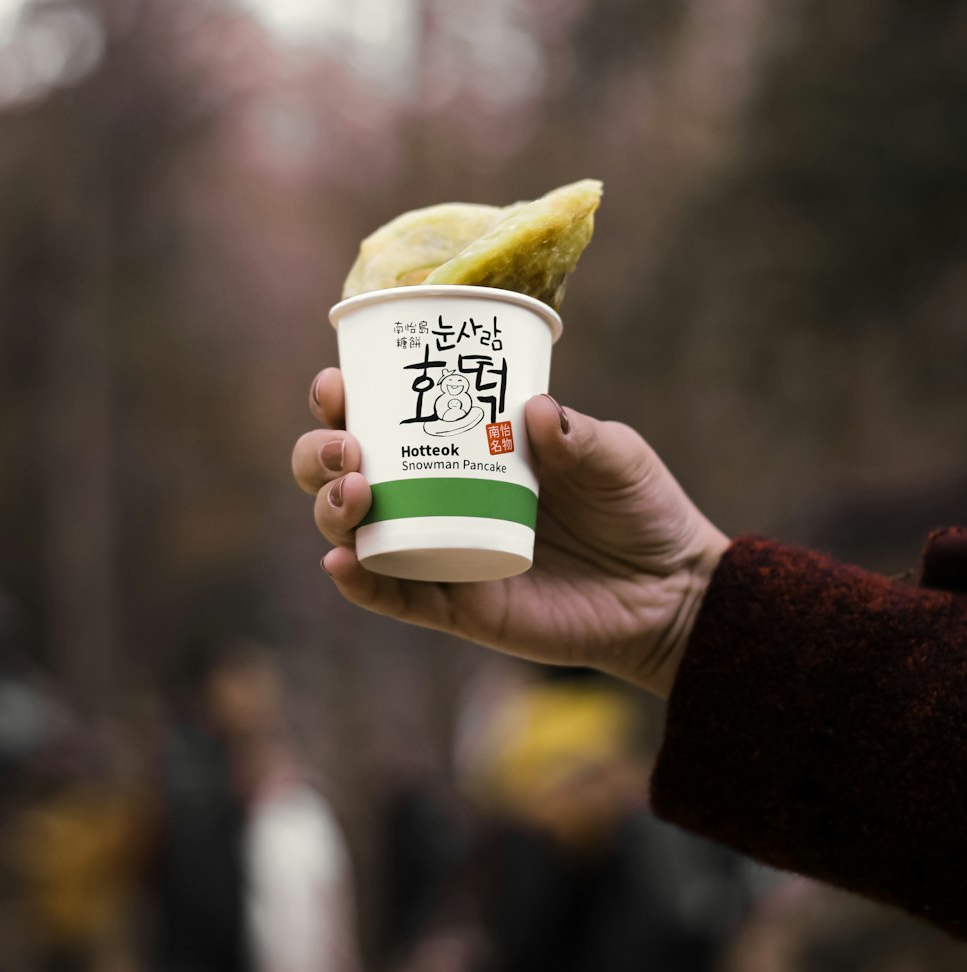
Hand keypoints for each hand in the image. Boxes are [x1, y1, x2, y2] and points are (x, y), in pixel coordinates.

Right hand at [292, 370, 728, 696]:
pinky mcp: (458, 607)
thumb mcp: (614, 454)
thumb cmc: (636, 506)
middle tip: (346, 446)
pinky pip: (394, 597)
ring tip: (353, 492)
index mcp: (463, 445)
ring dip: (331, 510)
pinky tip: (341, 563)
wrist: (672, 589)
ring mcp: (440, 553)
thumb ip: (578, 434)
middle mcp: (436, 496)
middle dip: (318, 455)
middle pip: (342, 474)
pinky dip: (360, 583)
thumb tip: (535, 410)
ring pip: (353, 533)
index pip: (382, 415)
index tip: (338, 383)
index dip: (343, 400)